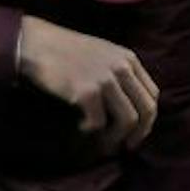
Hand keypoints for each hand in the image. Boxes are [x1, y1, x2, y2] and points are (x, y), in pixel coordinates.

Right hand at [16, 17, 159, 150]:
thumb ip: (120, 73)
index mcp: (129, 59)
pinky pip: (99, 123)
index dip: (148, 118)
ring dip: (116, 138)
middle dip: (139, 133)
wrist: (37, 44)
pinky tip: (81, 127)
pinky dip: (91, 131)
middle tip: (126, 146)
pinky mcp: (87, 92)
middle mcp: (122, 68)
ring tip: (103, 143)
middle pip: (146, 110)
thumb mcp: (103, 54)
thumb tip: (131, 106)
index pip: (153, 94)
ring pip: (127, 120)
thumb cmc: (66, 51)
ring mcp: (105, 80)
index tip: (137, 131)